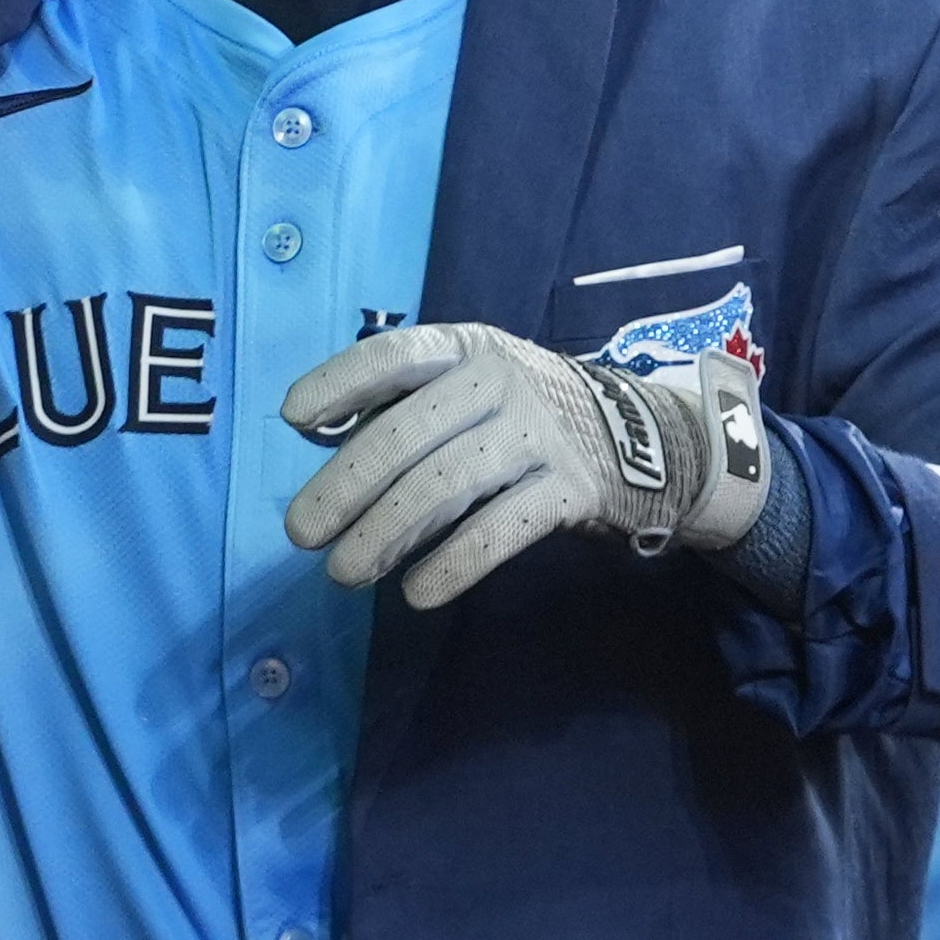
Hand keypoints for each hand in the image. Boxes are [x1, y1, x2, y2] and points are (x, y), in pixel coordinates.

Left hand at [283, 323, 770, 609]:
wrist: (646, 440)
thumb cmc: (527, 415)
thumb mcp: (476, 386)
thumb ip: (412, 406)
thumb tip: (323, 444)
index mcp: (469, 347)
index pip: (396, 355)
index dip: (341, 382)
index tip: (293, 419)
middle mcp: (502, 380)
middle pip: (408, 432)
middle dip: (345, 486)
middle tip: (301, 532)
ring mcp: (540, 433)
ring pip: (446, 484)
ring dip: (385, 533)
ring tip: (344, 573)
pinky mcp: (572, 488)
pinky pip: (502, 529)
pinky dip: (455, 563)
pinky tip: (417, 592)